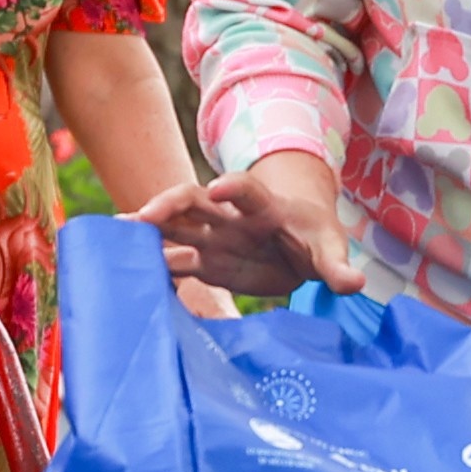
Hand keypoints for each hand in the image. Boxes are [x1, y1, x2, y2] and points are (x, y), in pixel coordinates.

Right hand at [139, 152, 359, 301]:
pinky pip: (174, 261)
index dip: (233, 187)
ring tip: (116, 233)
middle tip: (143, 216)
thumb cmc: (315, 239)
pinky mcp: (205, 262)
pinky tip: (126, 270)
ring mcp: (213, 238)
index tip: (218, 187)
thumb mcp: (329, 249)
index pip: (246, 191)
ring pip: (175, 227)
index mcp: (263, 207)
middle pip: (194, 201)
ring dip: (148, 229)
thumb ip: (337, 267)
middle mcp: (230, 218)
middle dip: (169, 205)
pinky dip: (153, 264)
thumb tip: (354, 284)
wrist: (302, 248)